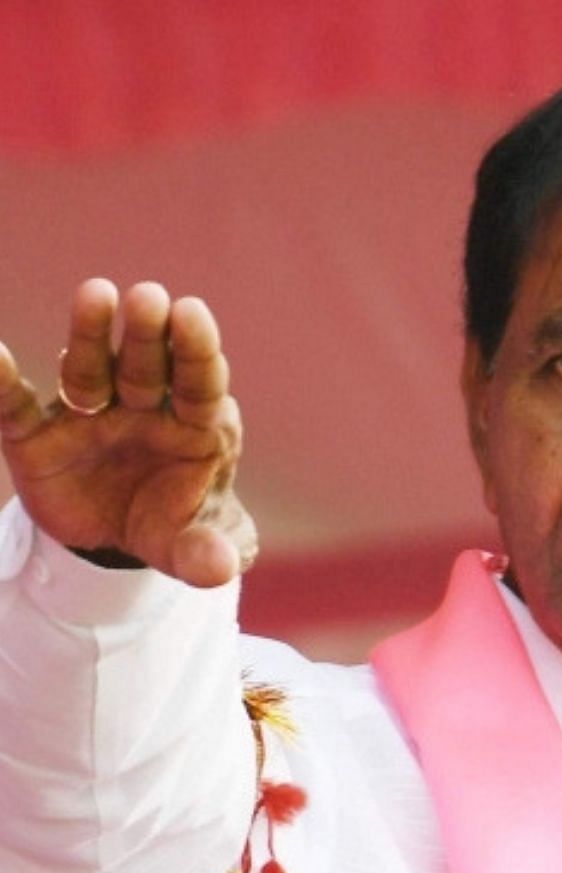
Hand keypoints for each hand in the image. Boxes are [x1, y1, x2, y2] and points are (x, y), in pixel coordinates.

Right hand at [0, 280, 253, 586]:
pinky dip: (1, 381)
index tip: (191, 314)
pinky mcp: (38, 436)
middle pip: (146, 364)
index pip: (200, 382)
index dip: (196, 348)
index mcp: (195, 425)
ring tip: (96, 294)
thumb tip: (220, 569)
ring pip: (89, 369)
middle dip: (147, 333)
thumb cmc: (173, 530)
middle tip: (148, 297)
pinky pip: (16, 406)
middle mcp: (143, 407)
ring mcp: (90, 416)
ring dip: (91, 334)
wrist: (116, 544)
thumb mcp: (193, 549)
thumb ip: (208, 553)